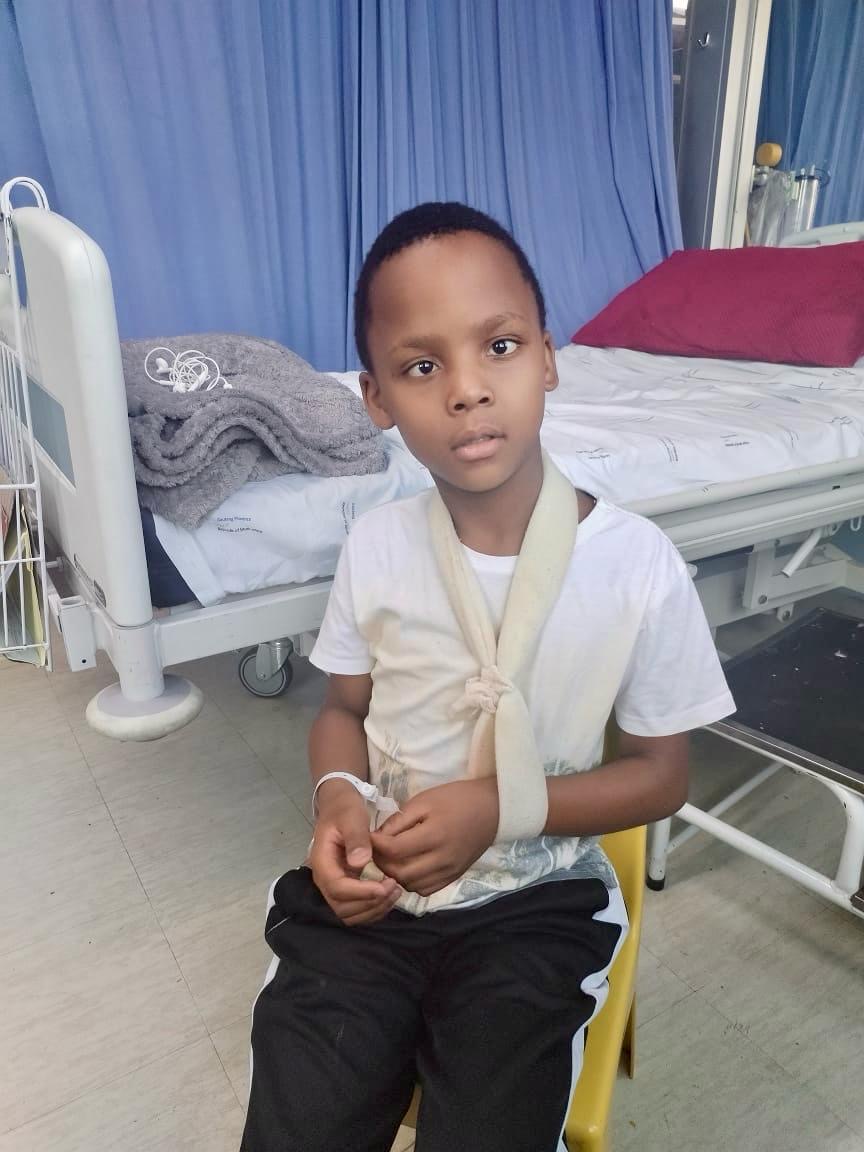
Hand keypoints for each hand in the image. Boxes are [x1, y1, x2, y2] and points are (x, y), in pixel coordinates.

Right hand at [310, 780, 401, 925]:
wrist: (340, 806)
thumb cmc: (345, 809)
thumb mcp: (352, 816)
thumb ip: (356, 838)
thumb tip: (359, 863)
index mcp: (322, 862)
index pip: (337, 888)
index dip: (361, 892)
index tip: (384, 886)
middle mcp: (325, 879)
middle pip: (342, 907)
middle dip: (370, 903)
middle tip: (394, 887)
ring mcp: (335, 885)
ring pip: (349, 913)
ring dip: (373, 909)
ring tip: (395, 891)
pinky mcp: (346, 887)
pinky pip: (356, 909)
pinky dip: (374, 908)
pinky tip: (390, 894)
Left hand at [371, 777, 498, 896]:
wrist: (491, 810)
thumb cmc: (456, 799)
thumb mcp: (424, 800)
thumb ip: (399, 820)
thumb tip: (377, 838)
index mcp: (435, 835)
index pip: (394, 850)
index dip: (375, 845)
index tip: (369, 836)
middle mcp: (442, 859)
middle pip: (400, 872)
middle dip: (381, 862)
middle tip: (376, 849)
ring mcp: (449, 872)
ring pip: (411, 885)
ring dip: (395, 874)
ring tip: (391, 858)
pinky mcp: (454, 877)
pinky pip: (425, 890)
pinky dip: (411, 882)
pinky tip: (408, 867)